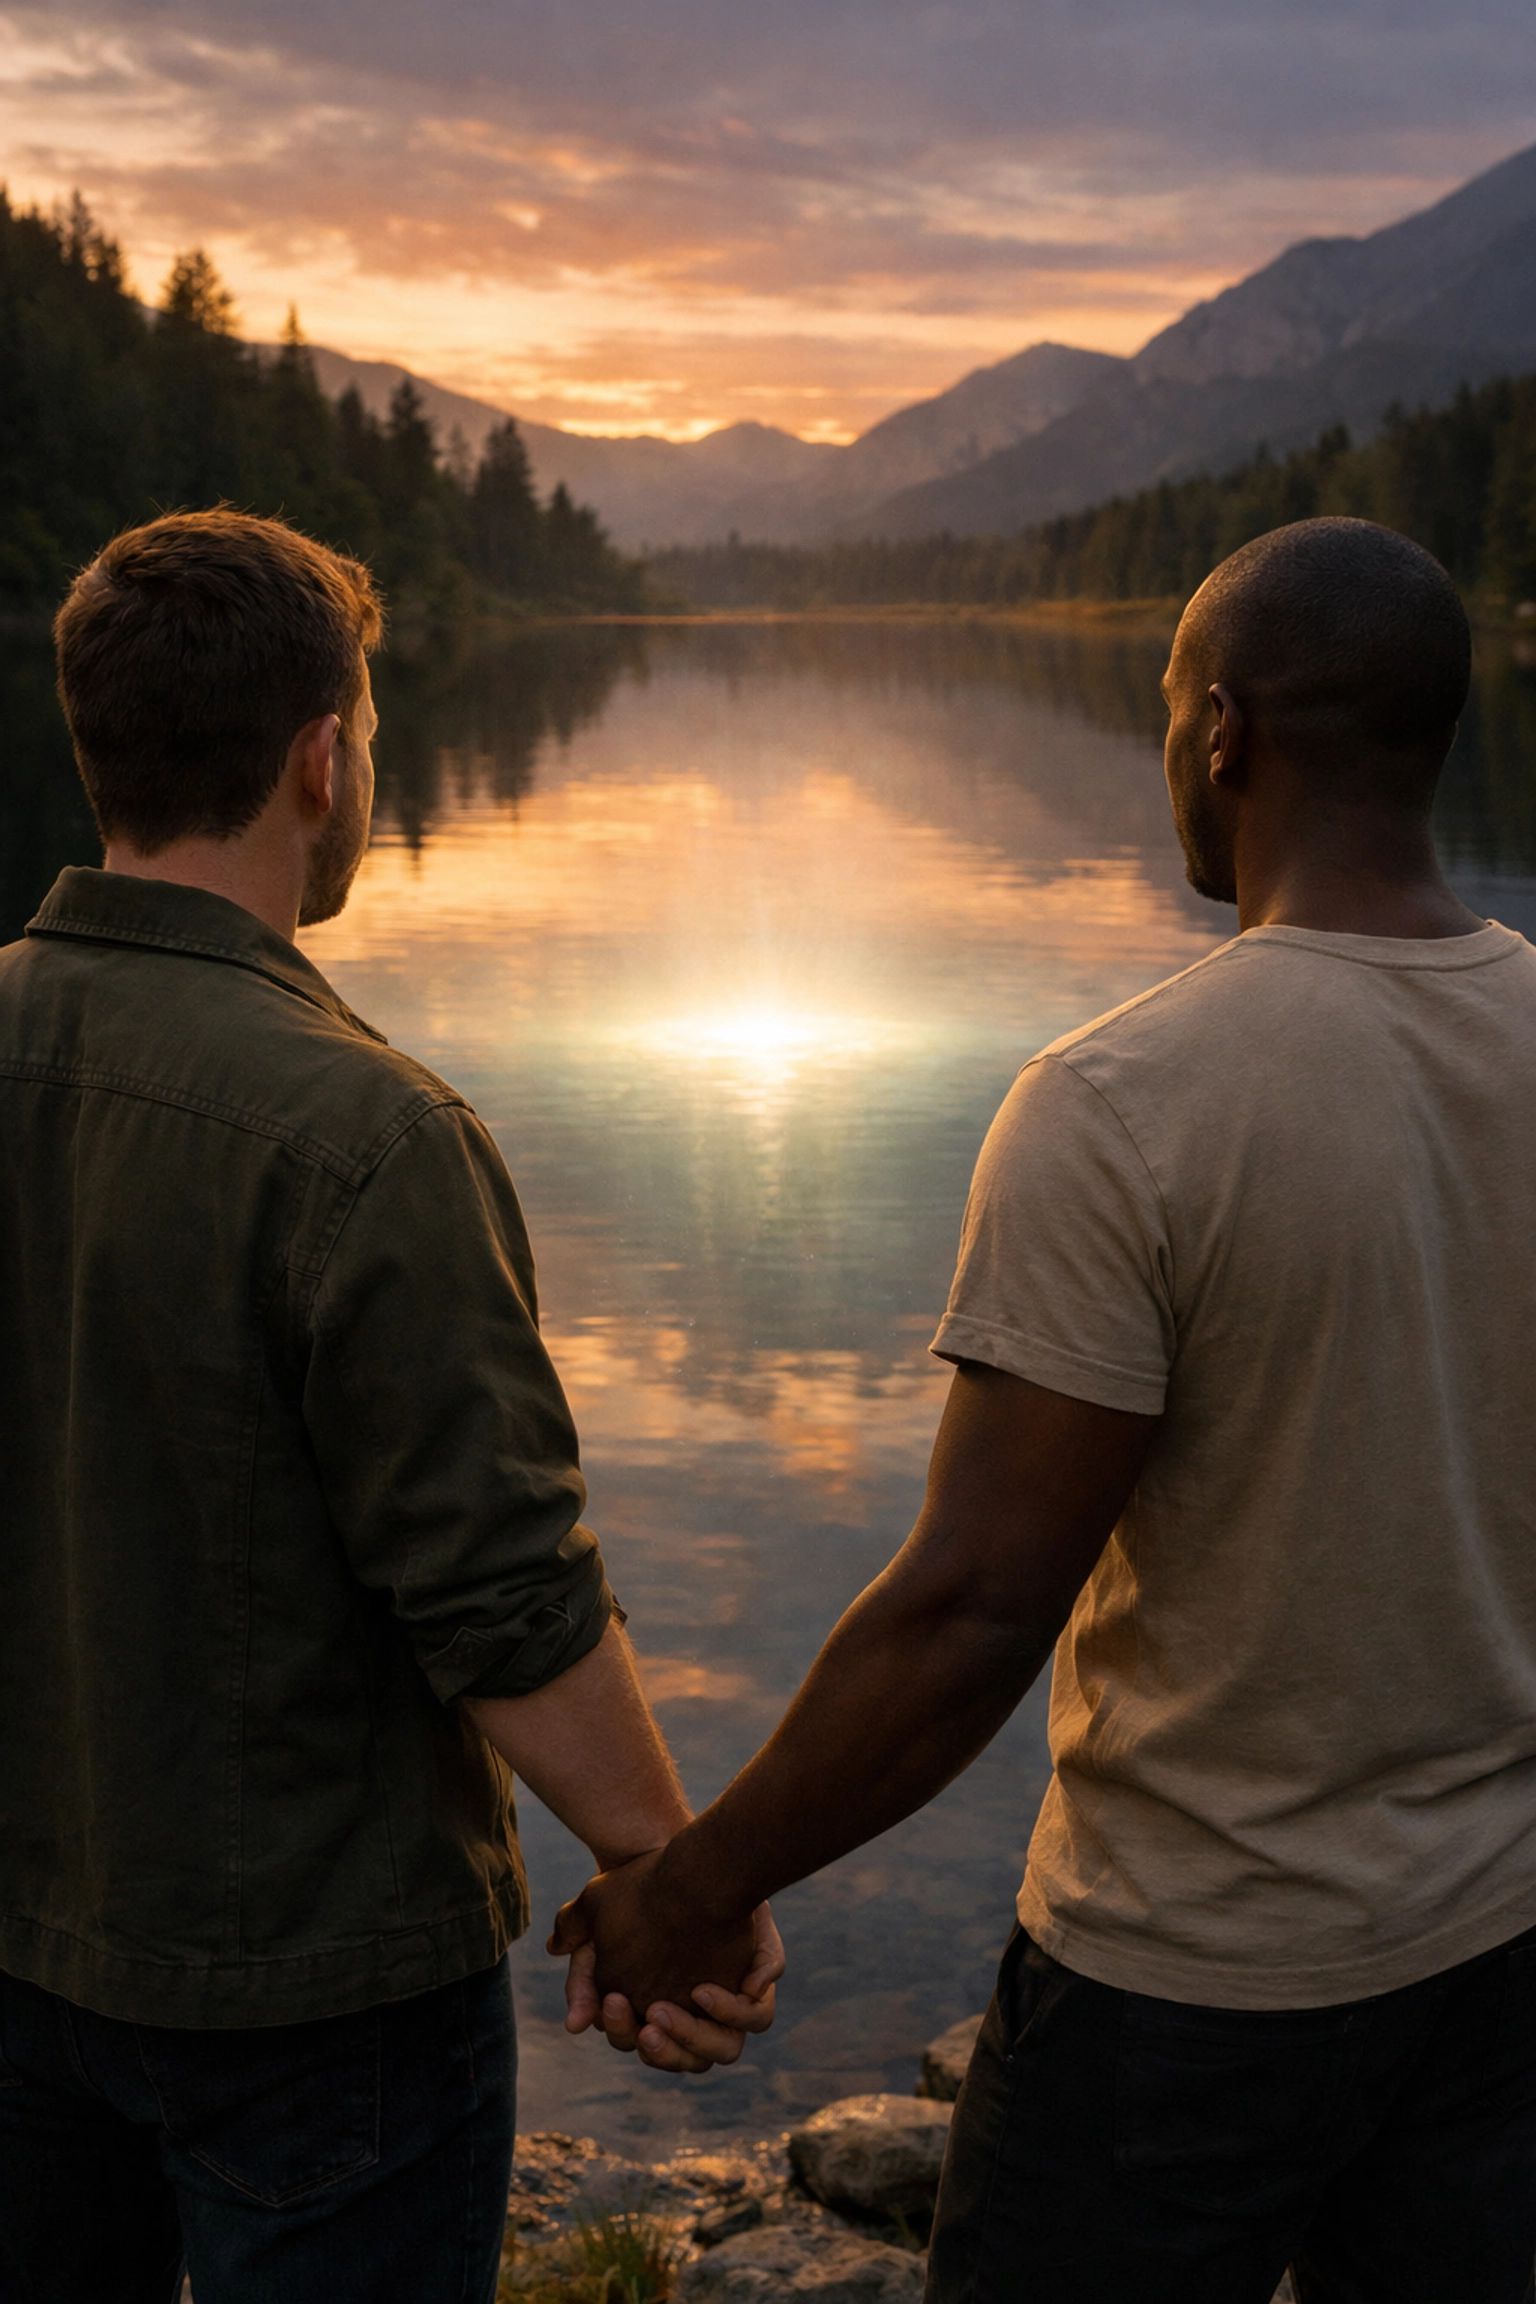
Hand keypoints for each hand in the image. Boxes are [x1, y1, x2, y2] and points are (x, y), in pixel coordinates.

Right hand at [549, 1845, 782, 2071]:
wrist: (687, 1862)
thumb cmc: (639, 1895)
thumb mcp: (600, 1925)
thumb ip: (582, 1974)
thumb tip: (574, 2025)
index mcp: (652, 2013)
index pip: (636, 2043)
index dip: (623, 2029)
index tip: (614, 2001)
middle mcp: (692, 2018)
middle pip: (680, 2058)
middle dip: (663, 2048)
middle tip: (649, 2019)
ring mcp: (726, 2007)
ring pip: (721, 2049)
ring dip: (697, 2038)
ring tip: (675, 2009)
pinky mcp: (752, 1988)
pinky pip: (755, 2016)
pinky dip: (735, 2010)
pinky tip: (707, 1989)